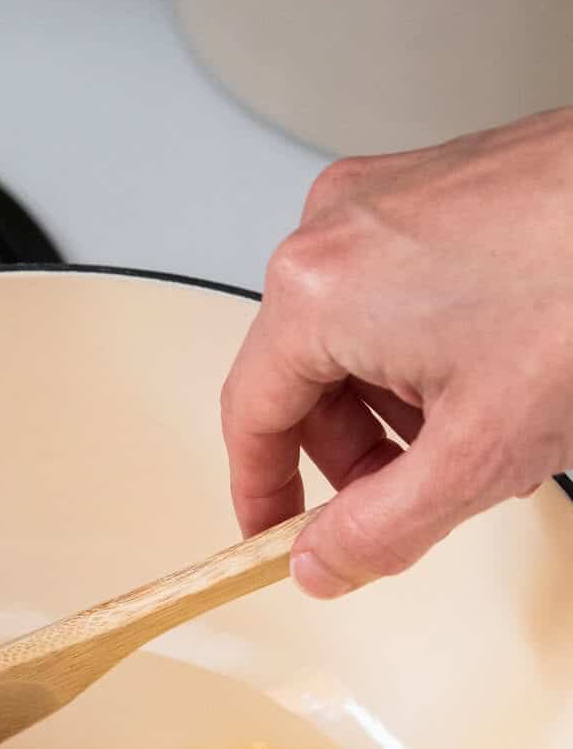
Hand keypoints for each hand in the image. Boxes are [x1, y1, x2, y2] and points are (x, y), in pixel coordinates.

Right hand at [220, 109, 572, 595]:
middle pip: (302, 373)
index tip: (278, 538)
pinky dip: (429, 348)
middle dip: (353, 451)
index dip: (263, 494)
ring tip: (481, 430)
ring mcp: (386, 198)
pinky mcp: (435, 185)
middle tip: (408, 500)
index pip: (251, 417)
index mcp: (317, 291)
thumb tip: (321, 562)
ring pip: (353, 333)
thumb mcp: (479, 453)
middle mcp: (336, 229)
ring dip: (398, 402)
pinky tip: (497, 374)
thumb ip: (382, 529)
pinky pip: (396, 288)